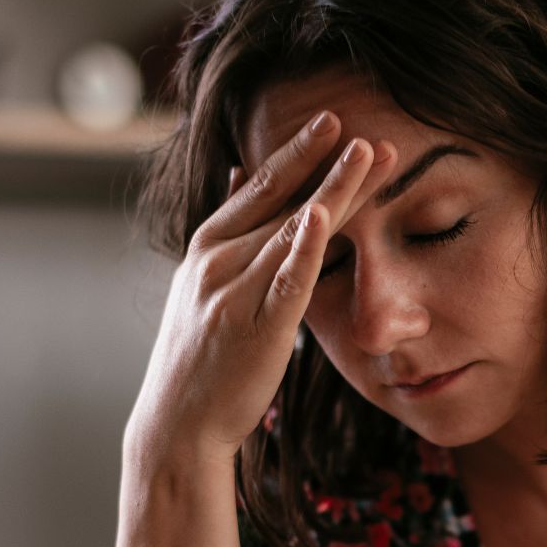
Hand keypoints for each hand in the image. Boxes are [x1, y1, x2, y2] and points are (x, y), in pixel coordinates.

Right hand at [125, 112, 397, 471]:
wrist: (177, 424)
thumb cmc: (199, 357)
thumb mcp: (204, 282)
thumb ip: (227, 229)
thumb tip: (236, 171)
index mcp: (208, 247)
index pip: (258, 188)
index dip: (295, 153)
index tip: (330, 122)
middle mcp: (218, 261)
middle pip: (281, 201)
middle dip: (322, 160)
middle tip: (360, 126)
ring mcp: (235, 292)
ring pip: (291, 230)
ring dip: (332, 190)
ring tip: (369, 154)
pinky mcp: (257, 328)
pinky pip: (286, 280)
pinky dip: (305, 246)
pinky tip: (323, 214)